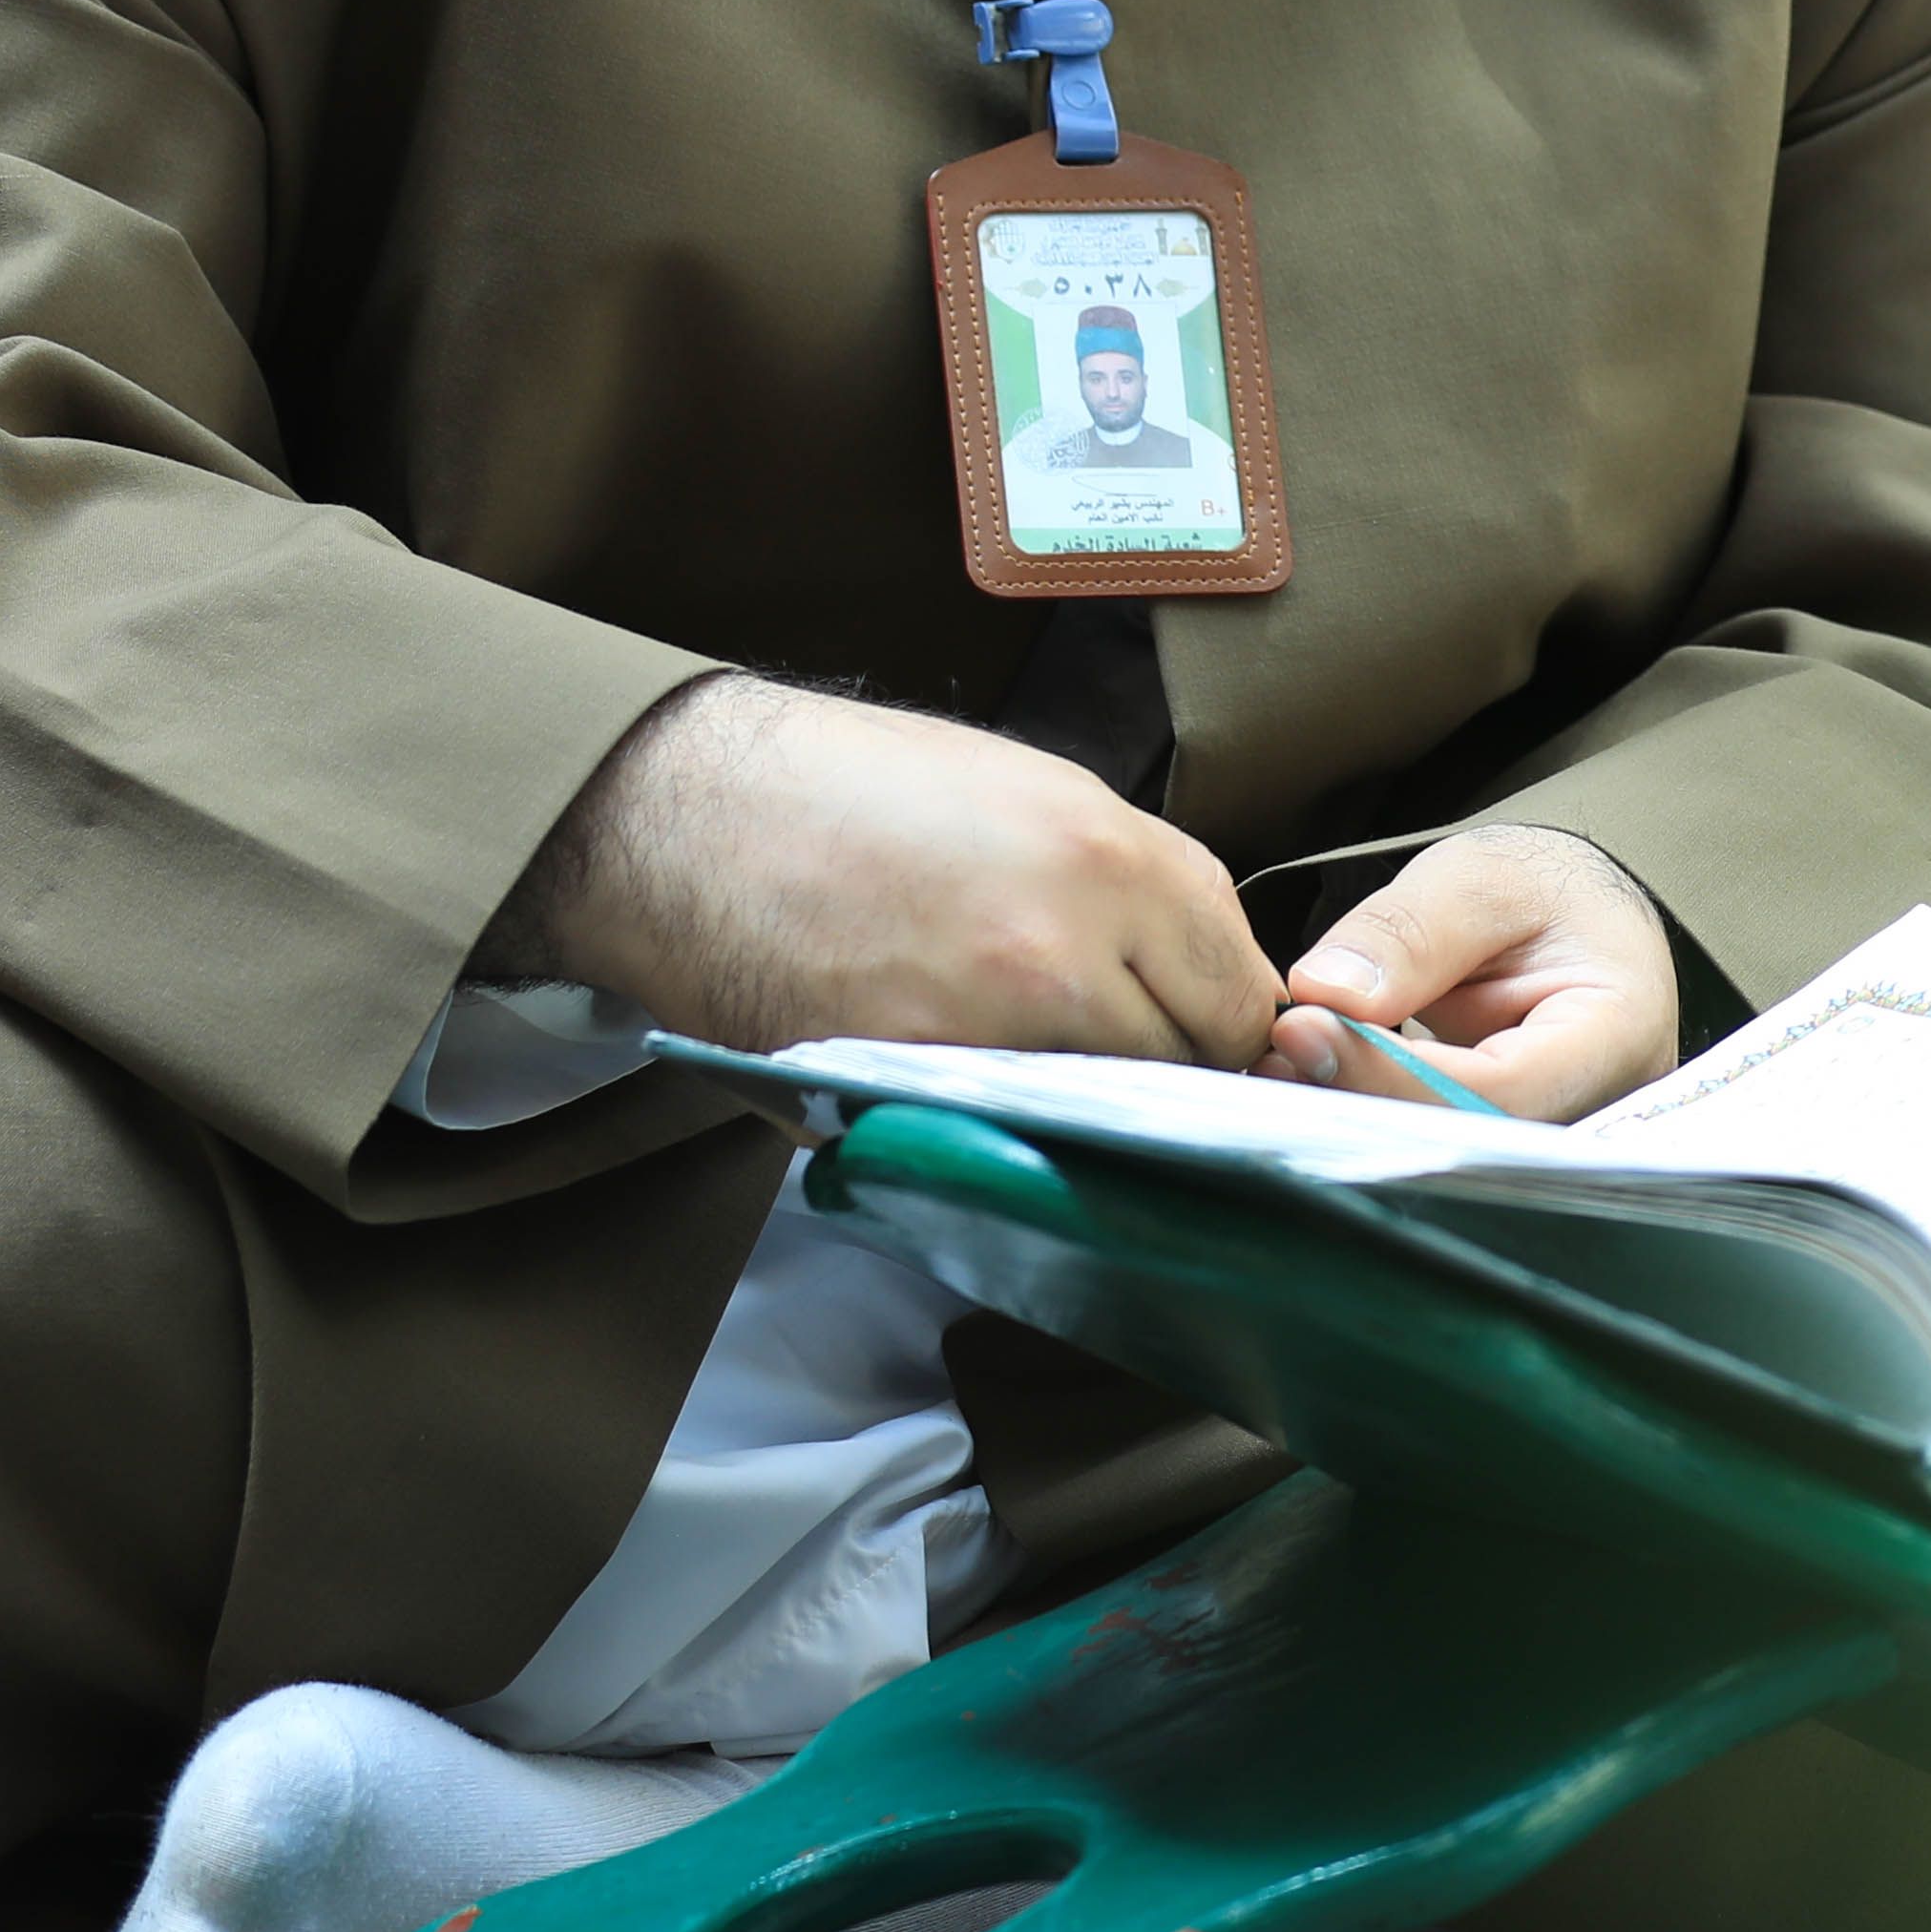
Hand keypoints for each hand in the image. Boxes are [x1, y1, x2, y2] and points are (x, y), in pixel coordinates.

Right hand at [497, 673, 1277, 1067]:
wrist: (689, 818)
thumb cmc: (855, 788)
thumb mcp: (1037, 790)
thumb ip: (1138, 883)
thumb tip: (1201, 966)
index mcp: (1112, 863)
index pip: (1241, 998)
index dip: (1231, 1024)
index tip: (1208, 1032)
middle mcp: (1065, 961)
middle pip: (1184, 1071)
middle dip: (1172, 1070)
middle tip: (1130, 1057)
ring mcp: (984, 1045)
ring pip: (1105, 1120)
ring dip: (1095, 1109)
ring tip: (1050, 1071)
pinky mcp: (906, 1104)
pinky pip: (1004, 1142)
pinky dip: (1007, 1132)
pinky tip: (982, 1093)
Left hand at [1271, 823, 1680, 1121]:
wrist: (1576, 927)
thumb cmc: (1546, 894)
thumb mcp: (1483, 878)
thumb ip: (1412, 931)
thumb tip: (1324, 992)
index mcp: (1618, 1034)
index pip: (1499, 1087)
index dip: (1392, 1073)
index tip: (1300, 1029)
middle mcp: (1598, 1114)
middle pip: (1468, 1141)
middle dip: (1359, 1106)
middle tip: (1270, 1057)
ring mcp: (1553, 1146)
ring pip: (1444, 1160)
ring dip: (1352, 1119)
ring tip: (1277, 1064)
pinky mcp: (1505, 1156)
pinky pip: (1434, 1153)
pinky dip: (1366, 1120)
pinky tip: (1309, 1083)